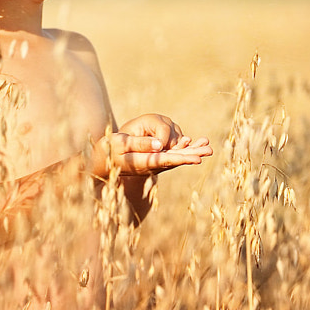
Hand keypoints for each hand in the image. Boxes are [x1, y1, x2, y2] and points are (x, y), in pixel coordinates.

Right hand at [90, 114, 212, 177]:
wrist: (99, 162)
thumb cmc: (107, 151)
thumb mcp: (121, 143)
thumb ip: (140, 144)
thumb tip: (160, 144)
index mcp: (144, 162)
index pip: (167, 160)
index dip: (183, 158)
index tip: (198, 158)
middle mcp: (151, 165)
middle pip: (176, 160)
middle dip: (193, 154)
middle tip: (210, 149)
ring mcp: (152, 163)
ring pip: (175, 157)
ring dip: (191, 151)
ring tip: (206, 145)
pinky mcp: (151, 160)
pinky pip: (170, 155)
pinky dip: (182, 150)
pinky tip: (190, 143)